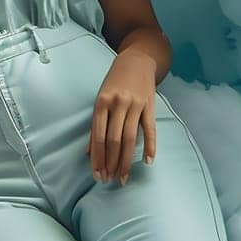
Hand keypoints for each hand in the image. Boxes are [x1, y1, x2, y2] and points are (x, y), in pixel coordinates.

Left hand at [87, 47, 158, 185]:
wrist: (136, 59)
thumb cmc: (114, 82)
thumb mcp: (100, 99)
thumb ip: (96, 125)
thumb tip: (90, 153)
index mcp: (101, 102)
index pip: (99, 137)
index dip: (98, 158)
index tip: (97, 175)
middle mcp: (118, 103)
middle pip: (114, 140)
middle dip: (110, 163)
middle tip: (108, 180)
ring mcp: (135, 104)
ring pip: (130, 138)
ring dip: (126, 160)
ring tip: (122, 177)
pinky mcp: (150, 105)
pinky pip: (150, 129)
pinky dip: (150, 146)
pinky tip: (148, 161)